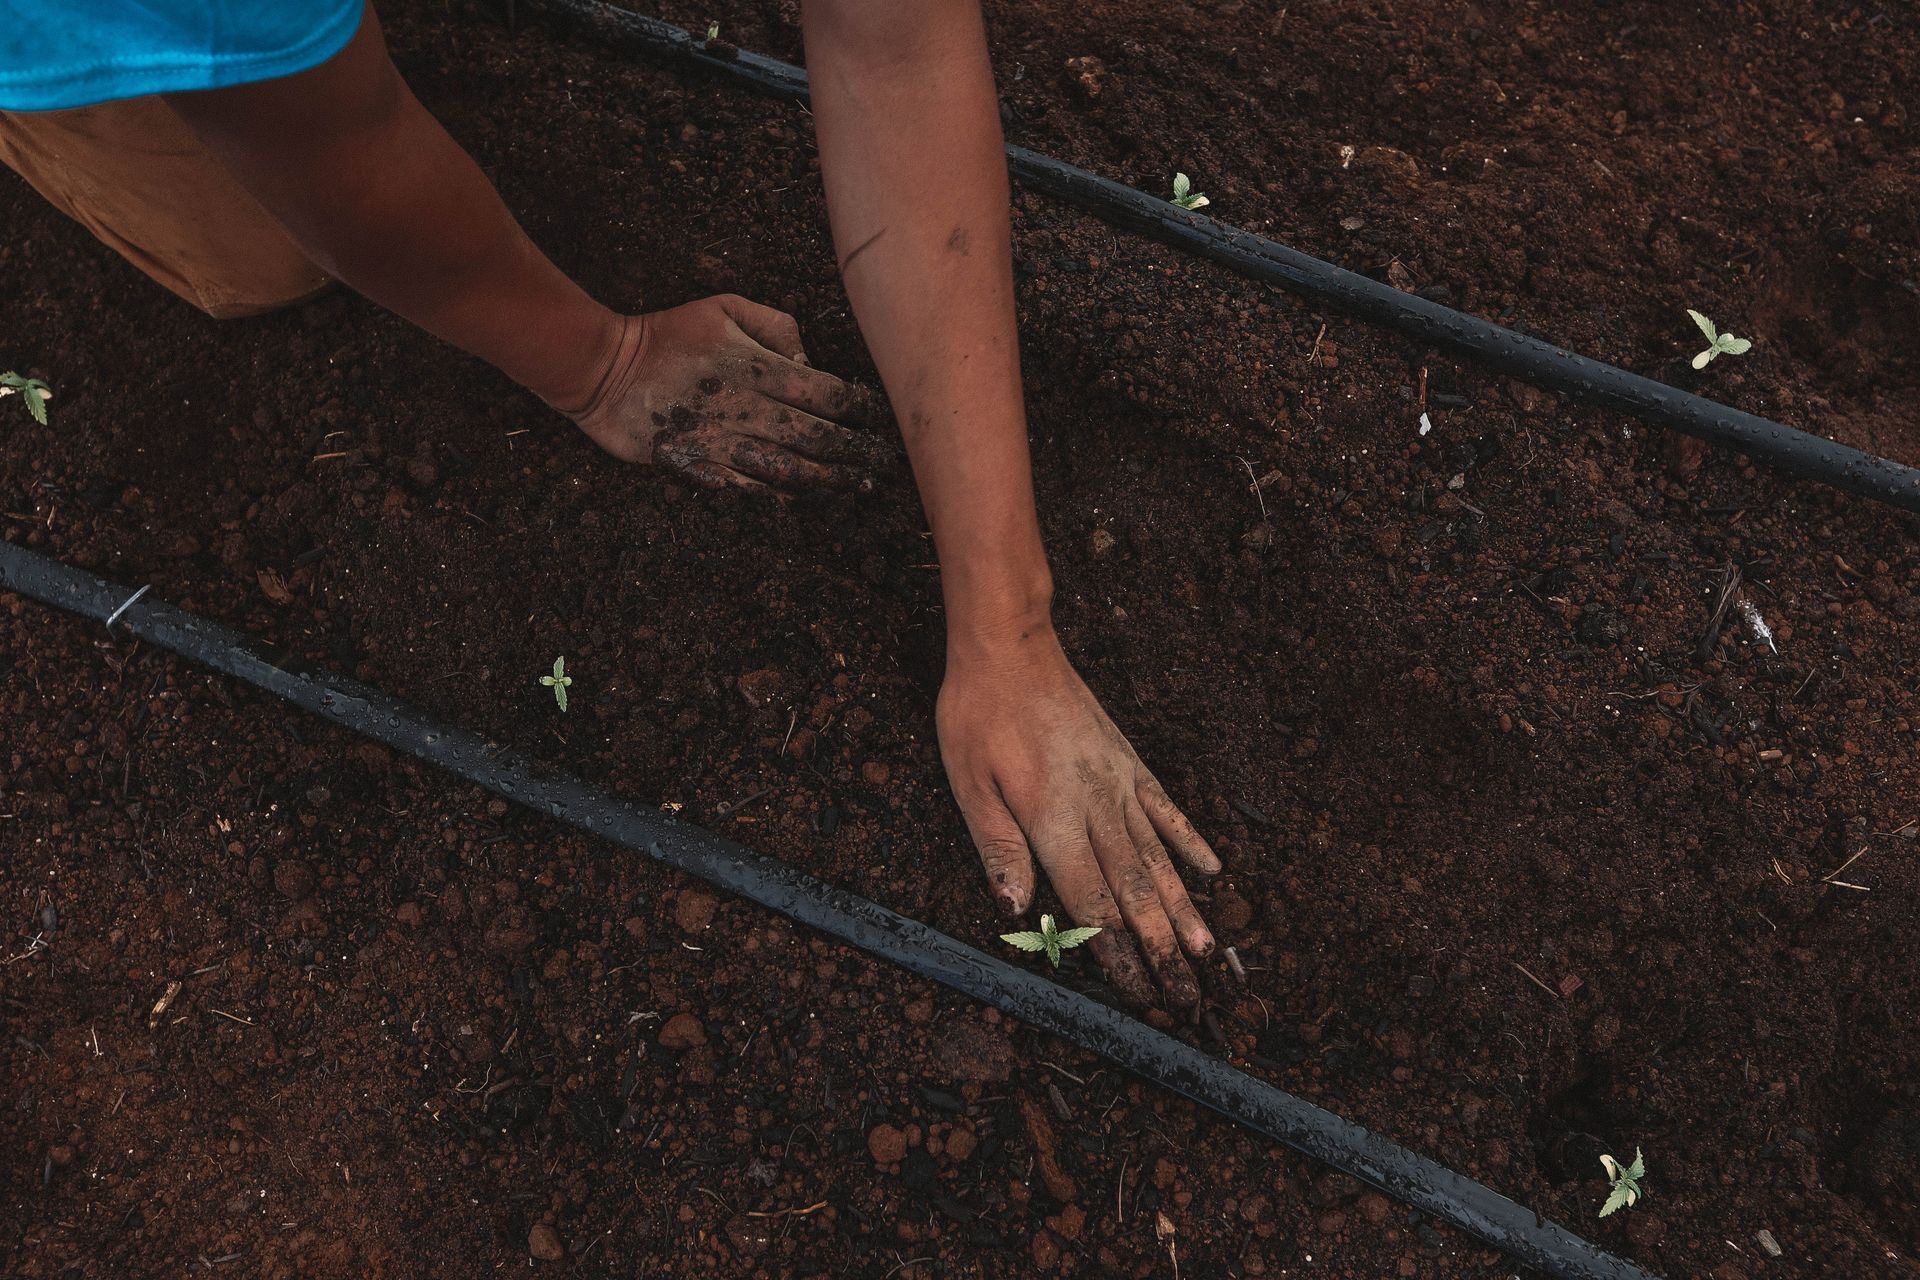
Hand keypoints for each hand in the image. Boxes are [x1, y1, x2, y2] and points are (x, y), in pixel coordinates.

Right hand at [564, 294, 889, 490]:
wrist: (603, 369)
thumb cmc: (669, 332)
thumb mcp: (724, 307)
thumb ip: (775, 325)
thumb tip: (808, 360)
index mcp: (755, 366)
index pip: (825, 392)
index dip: (858, 408)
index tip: (876, 418)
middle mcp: (744, 406)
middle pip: (816, 437)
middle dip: (854, 452)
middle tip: (879, 462)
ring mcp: (720, 440)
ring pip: (787, 469)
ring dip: (826, 480)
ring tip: (854, 486)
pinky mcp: (696, 464)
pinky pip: (746, 486)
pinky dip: (777, 494)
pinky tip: (802, 498)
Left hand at [937, 629, 1220, 1007]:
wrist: (1011, 647)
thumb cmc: (980, 715)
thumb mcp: (969, 786)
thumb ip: (999, 851)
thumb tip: (1016, 913)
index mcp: (1054, 821)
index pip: (1090, 904)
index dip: (1115, 955)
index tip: (1138, 995)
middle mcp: (1097, 808)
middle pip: (1135, 892)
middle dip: (1160, 951)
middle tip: (1187, 997)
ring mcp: (1119, 784)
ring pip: (1159, 860)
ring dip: (1184, 910)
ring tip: (1210, 952)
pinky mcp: (1128, 762)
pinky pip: (1166, 810)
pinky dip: (1190, 844)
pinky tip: (1212, 872)